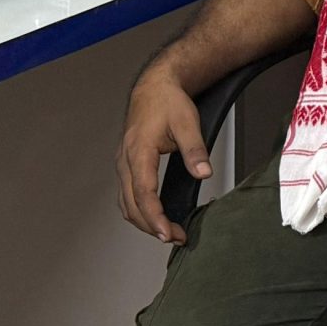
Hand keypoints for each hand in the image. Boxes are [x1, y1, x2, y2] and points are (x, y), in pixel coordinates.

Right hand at [116, 67, 208, 243]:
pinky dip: (138, 210)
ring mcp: (123, 165)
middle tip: (177, 237)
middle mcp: (125, 162)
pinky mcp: (126, 166)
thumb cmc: (169, 103)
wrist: (154, 87)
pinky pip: (126, 196)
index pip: (144, 193)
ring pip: (126, 204)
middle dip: (151, 226)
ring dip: (144, 221)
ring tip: (169, 232)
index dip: (155, 217)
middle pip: (131, 205)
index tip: (167, 234)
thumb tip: (204, 174)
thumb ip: (195, 150)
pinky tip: (154, 217)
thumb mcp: (188, 122)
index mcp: (138, 152)